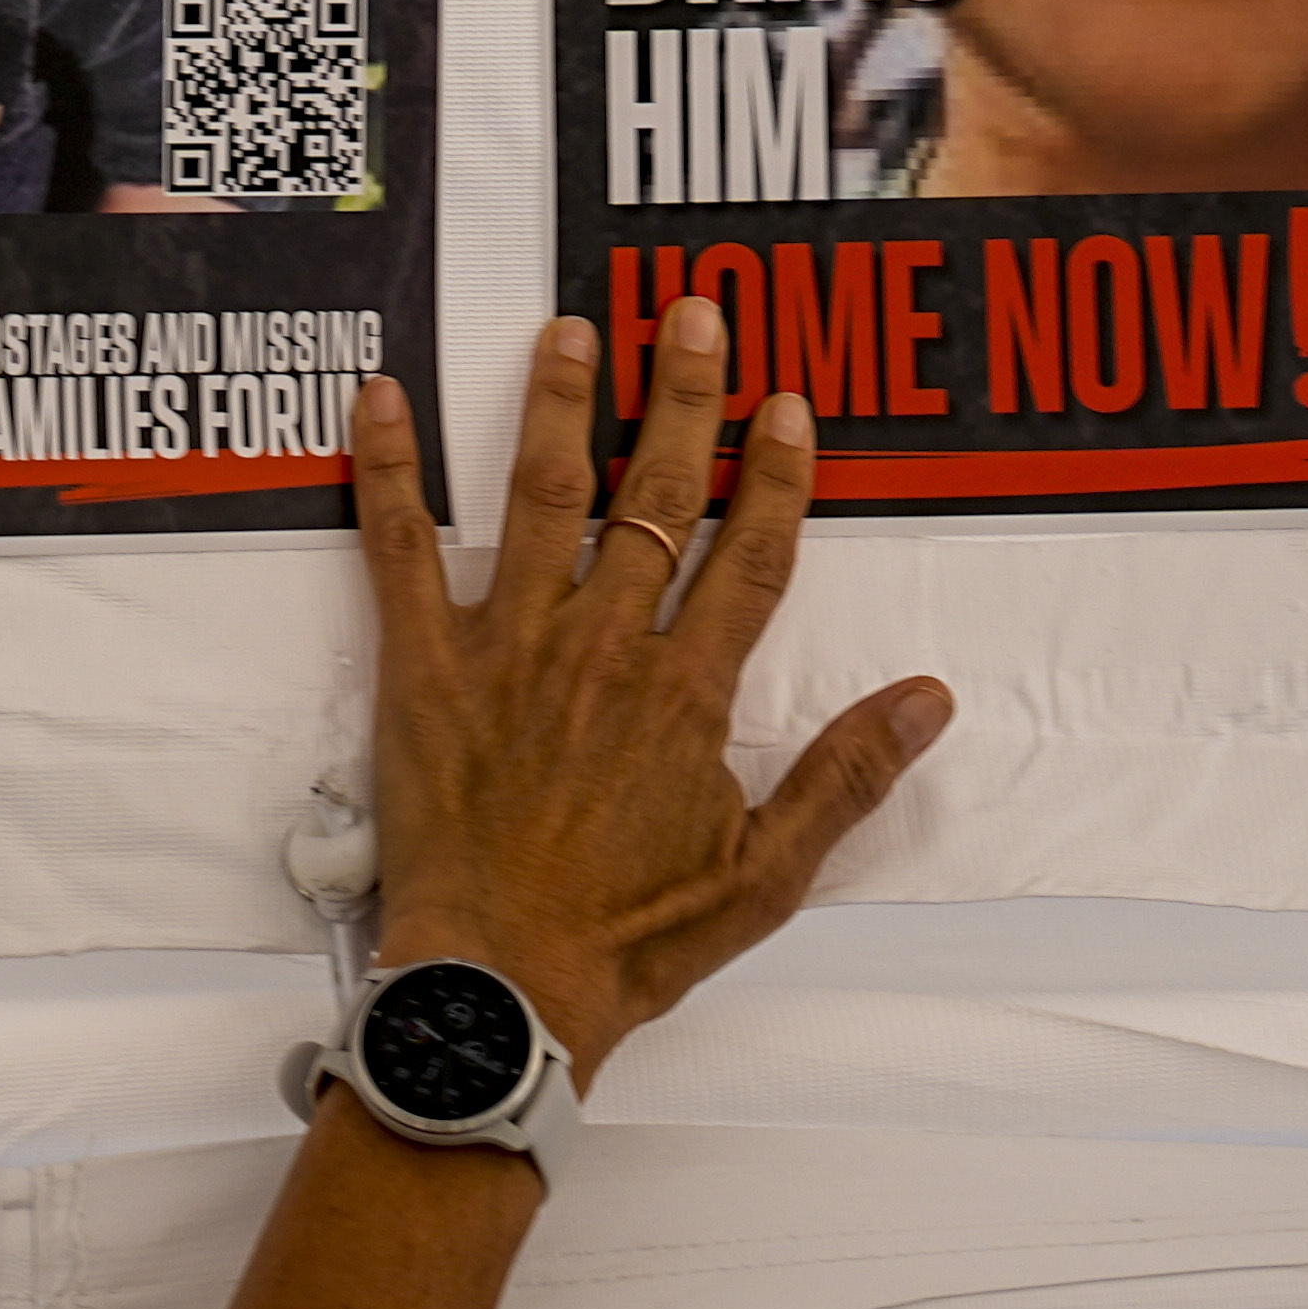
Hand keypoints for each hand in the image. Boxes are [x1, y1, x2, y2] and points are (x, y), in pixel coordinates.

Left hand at [345, 300, 952, 1083]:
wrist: (501, 994)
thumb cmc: (629, 943)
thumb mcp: (765, 878)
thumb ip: (846, 778)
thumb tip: (930, 699)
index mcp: (687, 697)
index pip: (748, 558)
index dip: (775, 475)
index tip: (789, 403)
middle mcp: (604, 651)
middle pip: (656, 500)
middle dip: (682, 400)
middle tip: (694, 314)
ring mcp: (509, 650)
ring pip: (542, 498)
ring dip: (558, 405)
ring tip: (570, 329)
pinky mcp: (423, 667)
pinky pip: (399, 550)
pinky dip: (386, 470)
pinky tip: (378, 398)